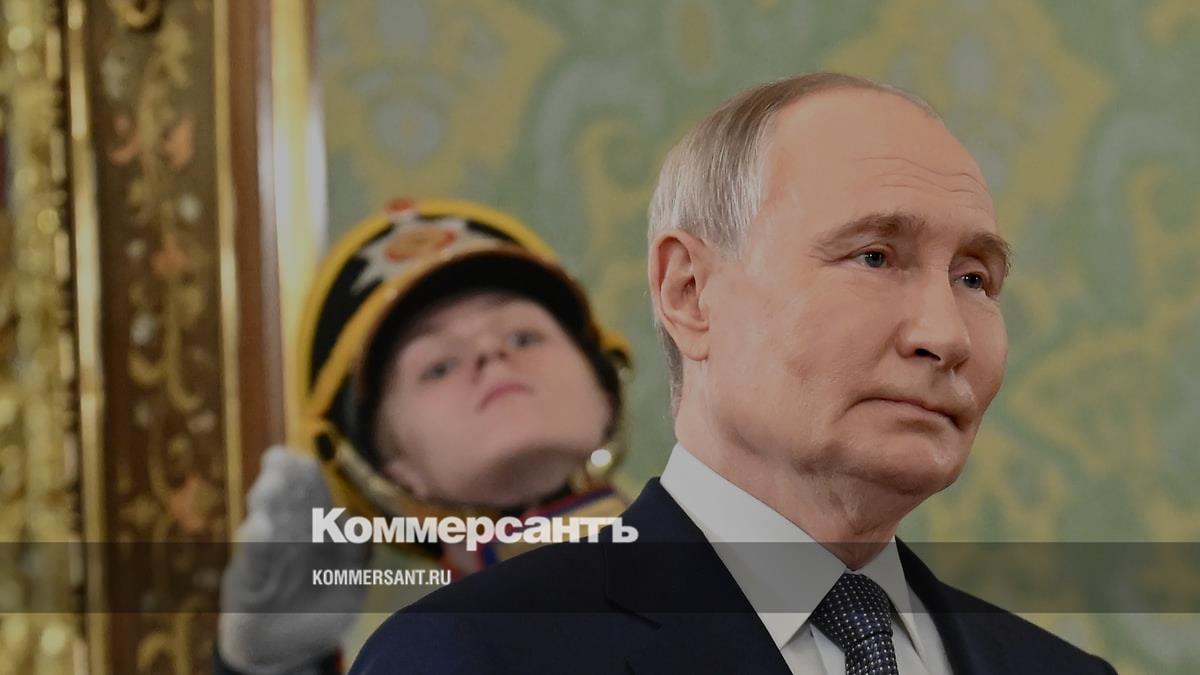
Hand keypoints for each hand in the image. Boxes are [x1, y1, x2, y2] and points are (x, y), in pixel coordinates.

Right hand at [218, 445, 369, 673]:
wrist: (285, 649)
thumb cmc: (319, 607)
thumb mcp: (349, 583)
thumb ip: (354, 554)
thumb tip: (357, 525)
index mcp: (311, 531)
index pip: (309, 496)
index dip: (303, 475)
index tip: (298, 457)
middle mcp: (286, 539)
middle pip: (284, 504)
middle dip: (283, 480)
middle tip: (278, 459)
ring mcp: (266, 561)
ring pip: (266, 527)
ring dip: (268, 505)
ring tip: (269, 487)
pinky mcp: (250, 587)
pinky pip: (255, 565)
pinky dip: (258, 547)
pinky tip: (257, 527)